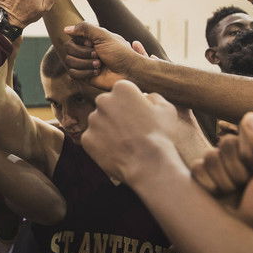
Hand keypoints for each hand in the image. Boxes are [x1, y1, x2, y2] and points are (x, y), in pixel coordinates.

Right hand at [62, 22, 144, 89]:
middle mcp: (85, 50)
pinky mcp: (85, 76)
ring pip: (69, 62)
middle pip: (68, 50)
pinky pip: (73, 74)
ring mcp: (84, 63)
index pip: (72, 38)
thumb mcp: (104, 35)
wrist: (129, 72)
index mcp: (90, 39)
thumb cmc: (120, 52)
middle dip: (84, 54)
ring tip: (99, 65)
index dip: (81, 42)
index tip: (93, 44)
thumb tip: (65, 29)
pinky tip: (97, 73)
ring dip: (85, 64)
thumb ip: (85, 28)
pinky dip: (85, 73)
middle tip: (98, 56)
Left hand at [83, 80, 208, 181]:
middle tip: (130, 130)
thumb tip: (145, 96)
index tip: (139, 116)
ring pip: (99, 122)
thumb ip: (154, 97)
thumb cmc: (160, 135)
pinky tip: (116, 152)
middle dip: (116, 114)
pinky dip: (102, 145)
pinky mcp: (86, 138)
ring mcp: (93, 120)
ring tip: (125, 143)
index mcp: (122, 88)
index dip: (132, 104)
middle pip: (108, 105)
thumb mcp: (166, 109)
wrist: (148, 164)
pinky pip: (94, 139)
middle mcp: (103, 100)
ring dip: (108, 129)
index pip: (123, 92)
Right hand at [190, 112, 252, 247]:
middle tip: (244, 186)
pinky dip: (207, 185)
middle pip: (225, 144)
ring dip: (222, 181)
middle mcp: (235, 155)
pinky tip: (216, 196)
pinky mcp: (199, 178)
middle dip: (236, 170)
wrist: (247, 237)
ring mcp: (216, 166)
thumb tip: (248, 115)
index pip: (245, 131)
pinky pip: (196, 170)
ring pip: (209, 157)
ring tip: (231, 194)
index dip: (249, 152)